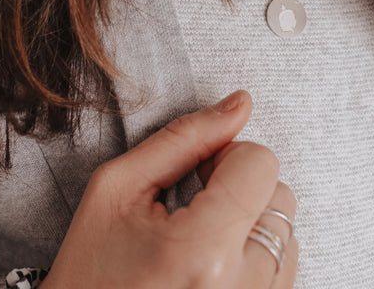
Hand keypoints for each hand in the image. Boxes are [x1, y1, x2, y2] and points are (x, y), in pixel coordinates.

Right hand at [40, 90, 297, 288]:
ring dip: (249, 222)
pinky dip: (253, 254)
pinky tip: (215, 263)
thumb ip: (184, 138)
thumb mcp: (118, 190)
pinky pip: (282, 267)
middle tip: (196, 207)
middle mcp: (242, 287)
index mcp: (204, 251)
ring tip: (202, 241)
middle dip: (240, 187)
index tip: (200, 173)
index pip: (261, 164)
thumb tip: (239, 103)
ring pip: (285, 232)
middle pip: (279, 195)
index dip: (228, 156)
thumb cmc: (88, 276)